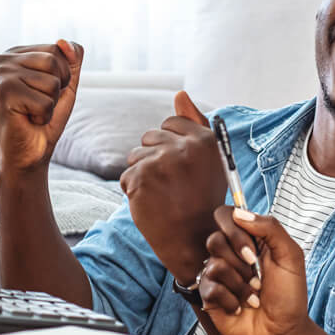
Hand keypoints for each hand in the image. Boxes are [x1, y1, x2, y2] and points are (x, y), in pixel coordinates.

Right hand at [0, 40, 83, 173]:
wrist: (28, 153)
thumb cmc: (44, 118)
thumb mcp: (65, 84)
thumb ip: (71, 59)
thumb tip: (63, 42)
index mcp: (15, 53)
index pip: (58, 49)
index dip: (62, 76)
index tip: (42, 92)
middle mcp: (2, 59)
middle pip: (55, 60)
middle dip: (58, 88)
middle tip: (38, 104)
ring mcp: (0, 74)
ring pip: (52, 81)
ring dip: (50, 103)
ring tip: (32, 112)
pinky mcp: (3, 92)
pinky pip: (46, 101)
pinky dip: (44, 116)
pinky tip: (27, 120)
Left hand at [118, 92, 227, 283]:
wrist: (194, 242)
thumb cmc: (201, 200)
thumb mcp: (208, 161)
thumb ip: (195, 124)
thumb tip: (179, 93)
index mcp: (205, 140)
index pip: (171, 123)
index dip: (170, 145)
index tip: (180, 167)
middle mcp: (185, 147)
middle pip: (150, 137)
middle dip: (154, 158)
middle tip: (172, 185)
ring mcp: (162, 162)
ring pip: (135, 156)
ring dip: (143, 175)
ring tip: (162, 195)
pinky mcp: (141, 179)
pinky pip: (126, 176)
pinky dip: (134, 192)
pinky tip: (153, 205)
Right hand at [198, 207, 308, 334]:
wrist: (284, 331)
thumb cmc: (289, 295)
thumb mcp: (291, 256)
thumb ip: (270, 228)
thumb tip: (239, 213)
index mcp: (249, 240)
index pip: (226, 217)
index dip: (234, 231)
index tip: (252, 251)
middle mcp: (230, 255)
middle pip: (215, 239)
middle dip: (240, 262)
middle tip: (258, 277)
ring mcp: (218, 275)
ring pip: (213, 265)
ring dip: (240, 284)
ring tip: (254, 295)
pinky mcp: (210, 296)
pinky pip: (210, 287)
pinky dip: (231, 299)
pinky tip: (241, 307)